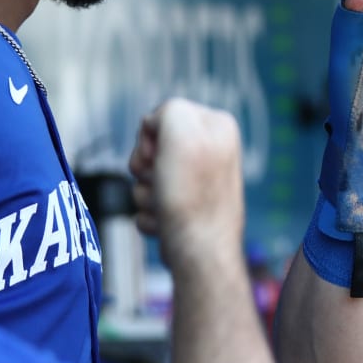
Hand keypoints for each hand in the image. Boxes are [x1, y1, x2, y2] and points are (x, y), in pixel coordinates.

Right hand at [130, 98, 245, 267]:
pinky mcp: (186, 205)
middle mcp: (212, 150)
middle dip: (145, 169)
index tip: (158, 156)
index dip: (149, 138)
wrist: (198, 251)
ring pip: (147, 177)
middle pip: (151, 148)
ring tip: (166, 206)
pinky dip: (150, 214)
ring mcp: (199, 180)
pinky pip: (150, 201)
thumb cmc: (191, 196)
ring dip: (146, 194)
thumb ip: (167, 110)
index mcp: (217, 125)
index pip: (161, 116)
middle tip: (161, 181)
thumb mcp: (179, 130)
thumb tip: (156, 126)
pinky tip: (167, 221)